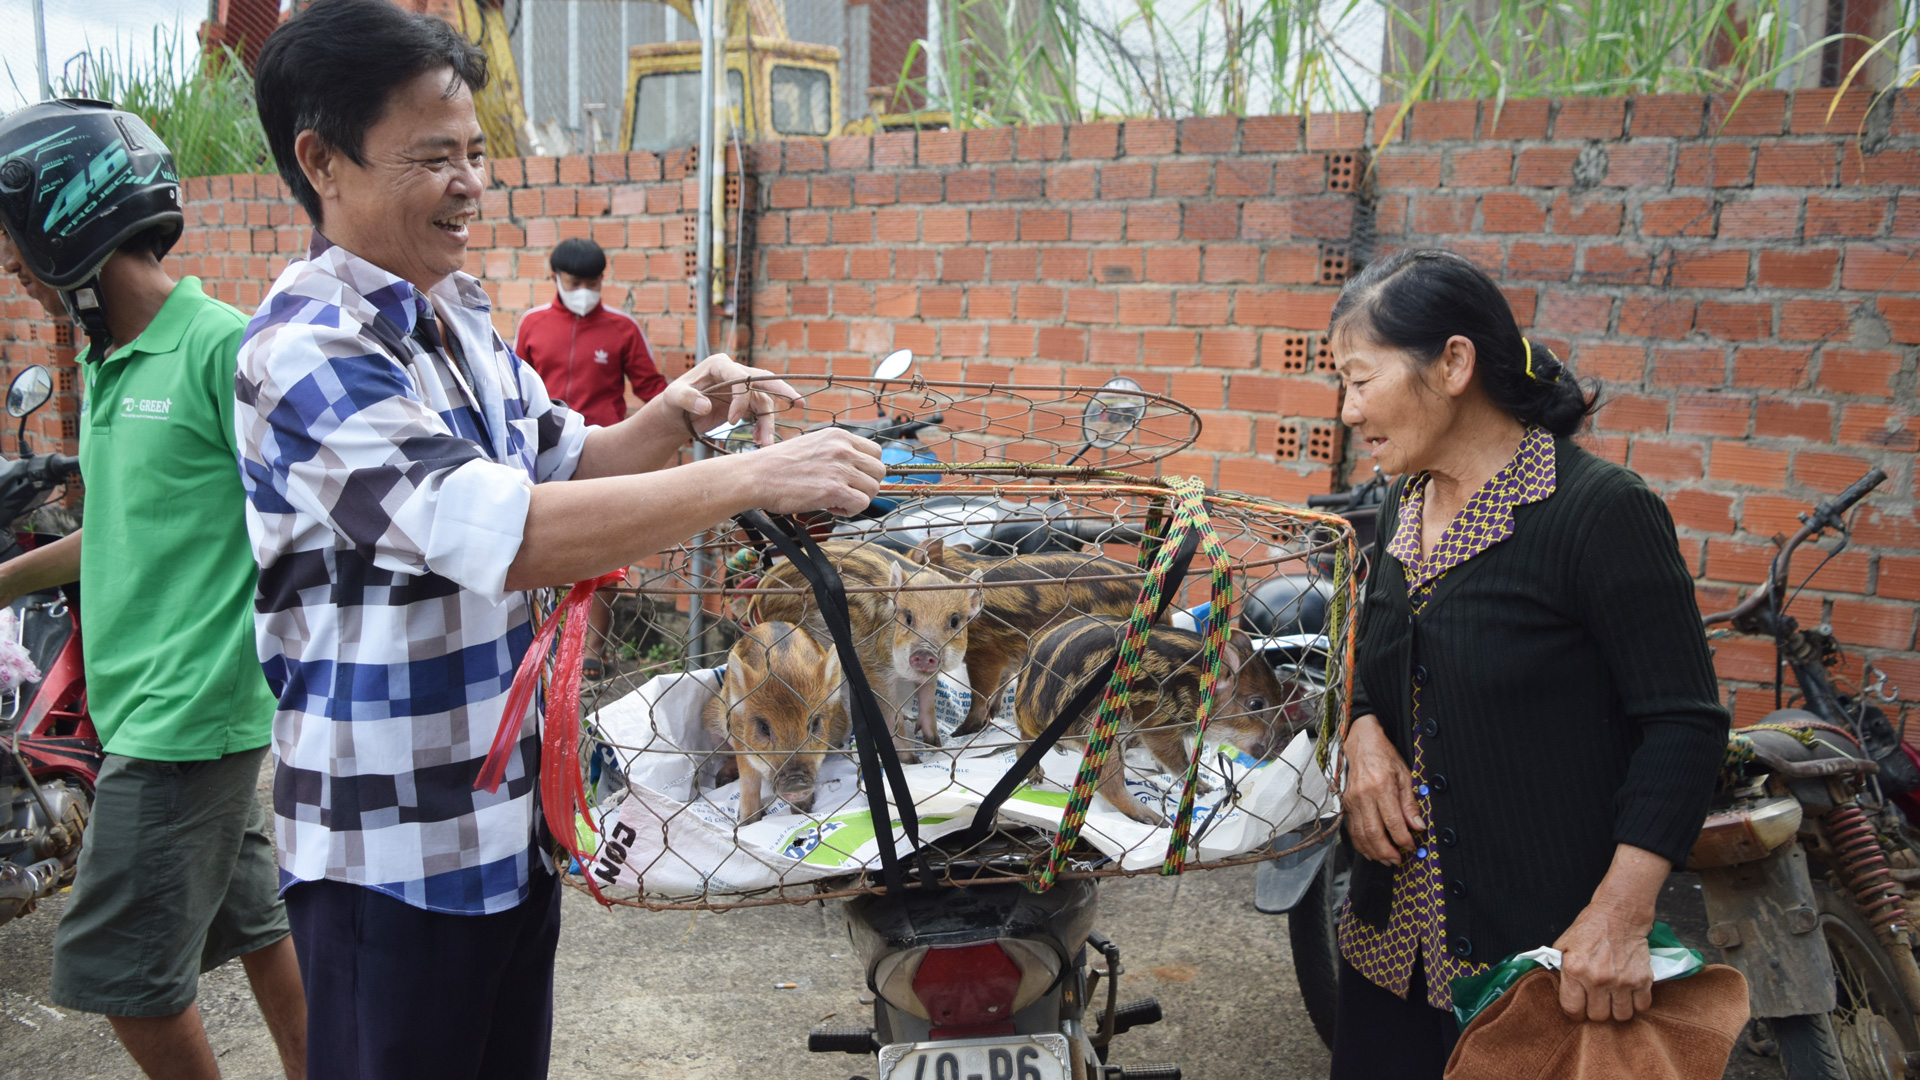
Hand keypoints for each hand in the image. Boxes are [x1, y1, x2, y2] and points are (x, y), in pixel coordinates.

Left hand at [662, 354, 798, 445]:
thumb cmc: (674, 402)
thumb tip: (705, 406)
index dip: (741, 399)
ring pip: (764, 401)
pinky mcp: (745, 403)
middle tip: (799, 403)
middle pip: (764, 380)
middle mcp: (734, 373)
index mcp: (720, 365)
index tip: (733, 421)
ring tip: (766, 444)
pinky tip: (759, 441)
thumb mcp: (673, 398)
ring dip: (768, 422)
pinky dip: (762, 427)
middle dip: (782, 391)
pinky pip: (760, 413)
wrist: (678, 414)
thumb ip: (687, 399)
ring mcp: (742, 387)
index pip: (741, 377)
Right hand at [745, 427, 883, 516]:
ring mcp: (840, 468)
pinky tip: (833, 507)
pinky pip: (862, 503)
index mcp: (838, 436)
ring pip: (873, 488)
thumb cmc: (779, 465)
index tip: (851, 478)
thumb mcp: (813, 445)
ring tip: (837, 500)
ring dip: (858, 498)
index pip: (876, 451)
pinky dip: (851, 510)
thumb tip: (855, 469)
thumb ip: (835, 452)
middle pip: (879, 470)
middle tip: (846, 492)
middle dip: (866, 485)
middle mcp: (843, 449)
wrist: (756, 476)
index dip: (866, 469)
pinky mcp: (835, 489)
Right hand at [1341, 713, 1424, 864]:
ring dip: (1374, 852)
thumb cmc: (1385, 758)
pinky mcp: (1346, 805)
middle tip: (1398, 860)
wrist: (1362, 745)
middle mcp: (1363, 796)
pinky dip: (1361, 845)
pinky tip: (1371, 852)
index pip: (1393, 821)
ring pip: (1360, 835)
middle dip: (1387, 851)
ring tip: (1387, 860)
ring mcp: (1352, 801)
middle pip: (1373, 832)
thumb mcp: (1405, 775)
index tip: (1412, 847)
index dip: (1403, 839)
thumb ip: (1410, 803)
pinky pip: (1351, 830)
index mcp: (1381, 786)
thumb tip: (1418, 826)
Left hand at [1552, 844, 1667, 1020]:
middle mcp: (1598, 978)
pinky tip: (1629, 993)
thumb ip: (1560, 969)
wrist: (1619, 914)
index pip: (1572, 1008)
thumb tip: (1561, 990)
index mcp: (1574, 970)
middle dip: (1596, 1011)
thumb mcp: (1564, 945)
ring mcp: (1622, 981)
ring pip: (1621, 1016)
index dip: (1575, 1013)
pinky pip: (1641, 1007)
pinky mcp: (1642, 979)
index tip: (1579, 1010)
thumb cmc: (1590, 928)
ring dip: (1617, 1010)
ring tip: (1614, 998)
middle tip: (1597, 1000)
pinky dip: (1636, 1003)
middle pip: (1598, 1016)